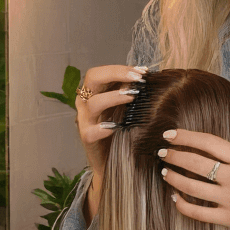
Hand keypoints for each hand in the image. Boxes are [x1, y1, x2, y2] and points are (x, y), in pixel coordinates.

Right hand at [74, 64, 146, 180]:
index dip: (120, 69)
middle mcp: (85, 103)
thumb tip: (144, 75)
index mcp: (92, 92)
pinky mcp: (86, 138)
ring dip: (114, 97)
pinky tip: (116, 127)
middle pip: (92, 78)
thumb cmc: (118, 129)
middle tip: (137, 79)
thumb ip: (128, 91)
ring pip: (93, 103)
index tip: (142, 72)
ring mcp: (84, 120)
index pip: (101, 72)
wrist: (109, 160)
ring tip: (133, 97)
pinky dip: (103, 128)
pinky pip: (91, 131)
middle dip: (116, 74)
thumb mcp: (123, 107)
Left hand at [158, 127, 229, 229]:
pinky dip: (182, 204)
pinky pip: (198, 212)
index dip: (186, 137)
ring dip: (173, 178)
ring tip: (165, 173)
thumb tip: (204, 152)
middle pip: (195, 162)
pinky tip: (176, 198)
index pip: (208, 142)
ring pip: (191, 186)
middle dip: (174, 156)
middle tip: (163, 153)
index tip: (170, 134)